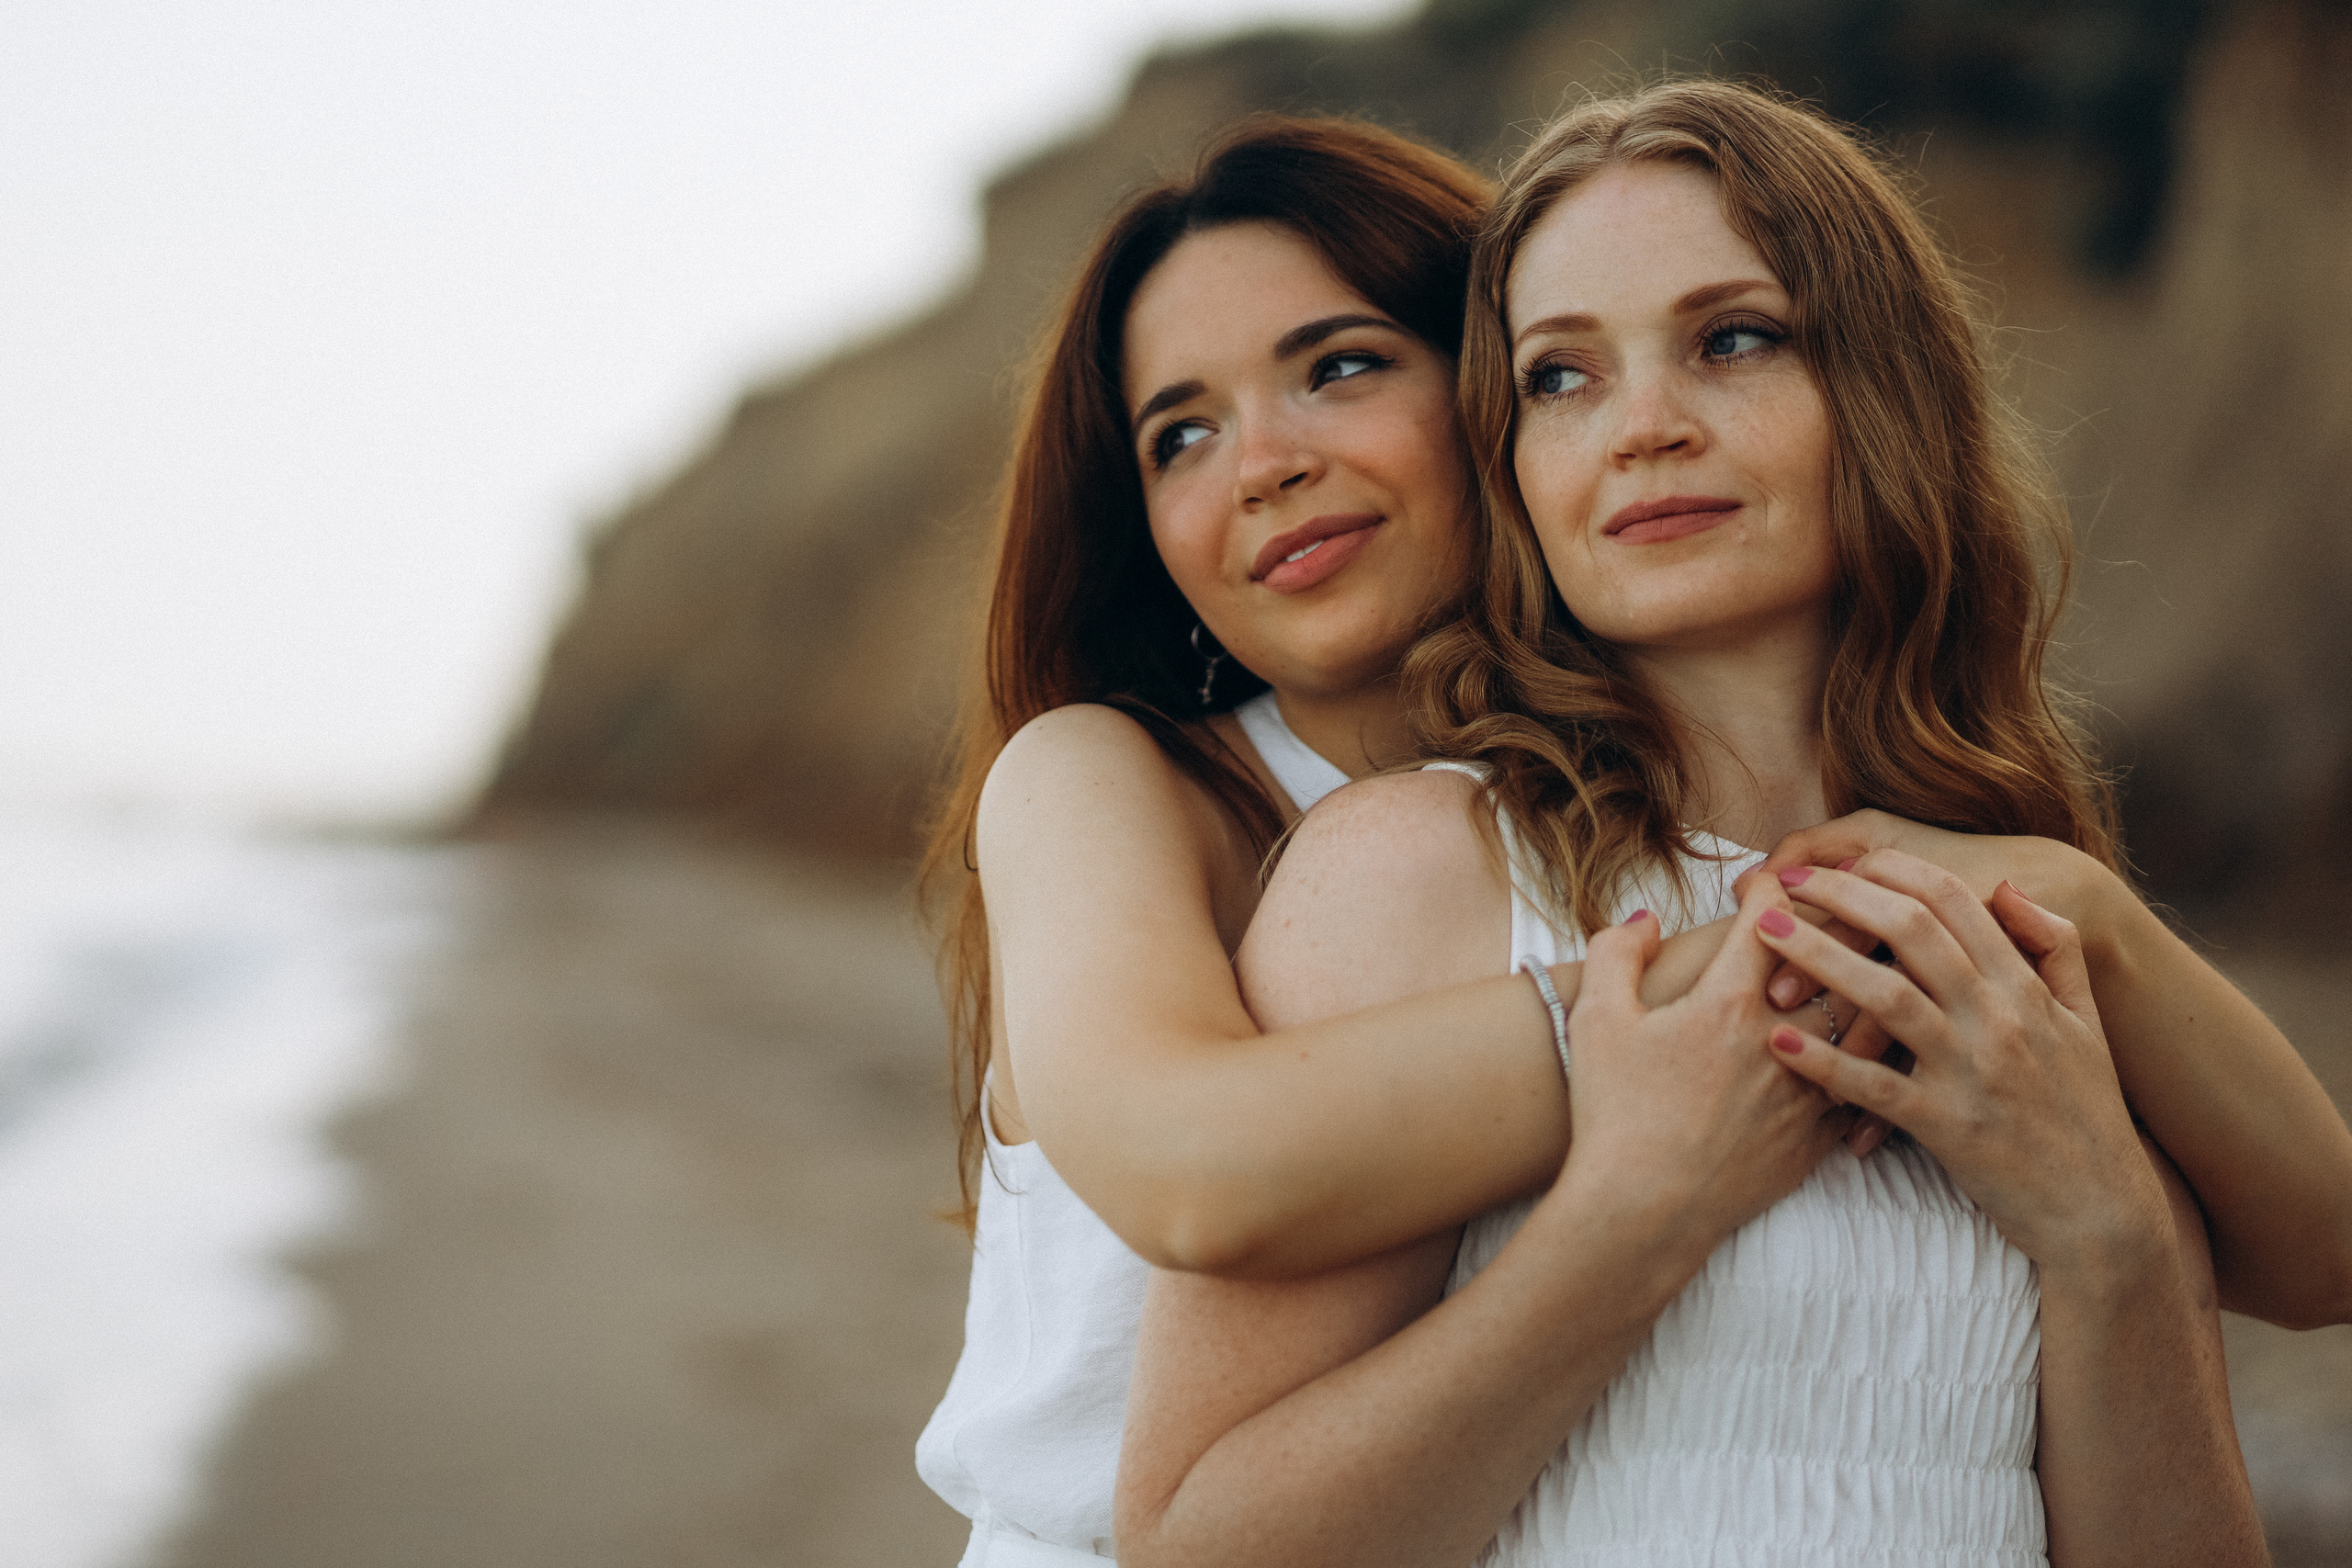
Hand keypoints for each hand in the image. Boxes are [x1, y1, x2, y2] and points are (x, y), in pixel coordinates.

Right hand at [1560, 877, 1853, 1244]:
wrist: (1641, 1212)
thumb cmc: (1613, 1113)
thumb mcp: (1594, 1020)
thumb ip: (1617, 953)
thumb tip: (1647, 920)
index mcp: (1727, 1002)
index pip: (1771, 917)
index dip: (1772, 884)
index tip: (1768, 878)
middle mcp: (1782, 1039)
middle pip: (1837, 962)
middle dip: (1838, 927)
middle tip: (1835, 912)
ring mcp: (1807, 1091)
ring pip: (1863, 1022)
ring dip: (1863, 991)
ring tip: (1862, 974)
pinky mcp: (1816, 1137)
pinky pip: (1861, 1085)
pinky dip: (1863, 1061)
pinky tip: (1858, 1054)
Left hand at [1752, 851, 2171, 1273]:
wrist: (2103, 1212)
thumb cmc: (2087, 1113)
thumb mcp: (2087, 1021)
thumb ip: (2055, 947)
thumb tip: (2007, 886)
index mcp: (2025, 988)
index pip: (1955, 901)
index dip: (1892, 870)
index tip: (1842, 861)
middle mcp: (1999, 1020)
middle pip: (1911, 932)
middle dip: (1842, 896)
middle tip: (1784, 881)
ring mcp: (1973, 1073)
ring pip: (1886, 996)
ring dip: (1818, 957)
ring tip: (1762, 932)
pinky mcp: (1948, 1128)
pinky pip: (1874, 1086)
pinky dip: (1823, 1061)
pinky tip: (1776, 1039)